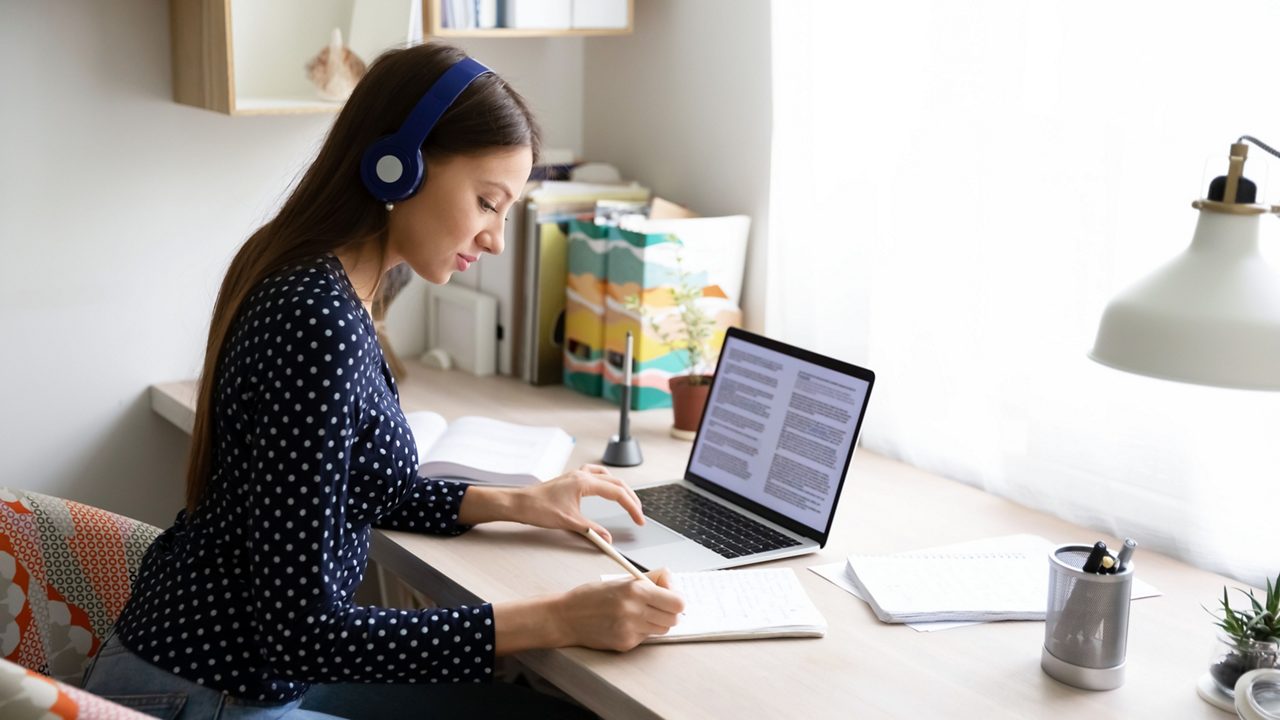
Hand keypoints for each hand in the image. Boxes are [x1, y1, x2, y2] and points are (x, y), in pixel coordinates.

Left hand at [515, 464, 642, 541]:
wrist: (519, 503)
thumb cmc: (539, 509)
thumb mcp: (569, 522)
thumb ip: (592, 530)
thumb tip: (608, 539)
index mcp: (585, 482)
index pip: (617, 493)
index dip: (632, 507)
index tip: (639, 519)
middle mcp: (582, 475)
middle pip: (616, 483)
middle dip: (630, 498)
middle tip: (638, 514)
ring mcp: (576, 475)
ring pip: (607, 476)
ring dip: (620, 487)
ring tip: (627, 500)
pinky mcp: (571, 479)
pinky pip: (595, 474)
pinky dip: (605, 481)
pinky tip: (605, 488)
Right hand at [555, 569, 684, 650]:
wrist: (566, 617)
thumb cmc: (592, 596)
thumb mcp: (621, 580)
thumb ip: (649, 580)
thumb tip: (671, 583)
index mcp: (635, 590)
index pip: (677, 602)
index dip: (676, 599)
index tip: (671, 597)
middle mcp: (634, 610)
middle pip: (673, 619)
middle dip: (669, 613)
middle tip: (658, 607)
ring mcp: (630, 629)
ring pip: (662, 630)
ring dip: (656, 622)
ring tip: (640, 614)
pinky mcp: (625, 643)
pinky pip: (645, 638)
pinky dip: (641, 631)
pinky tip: (625, 624)